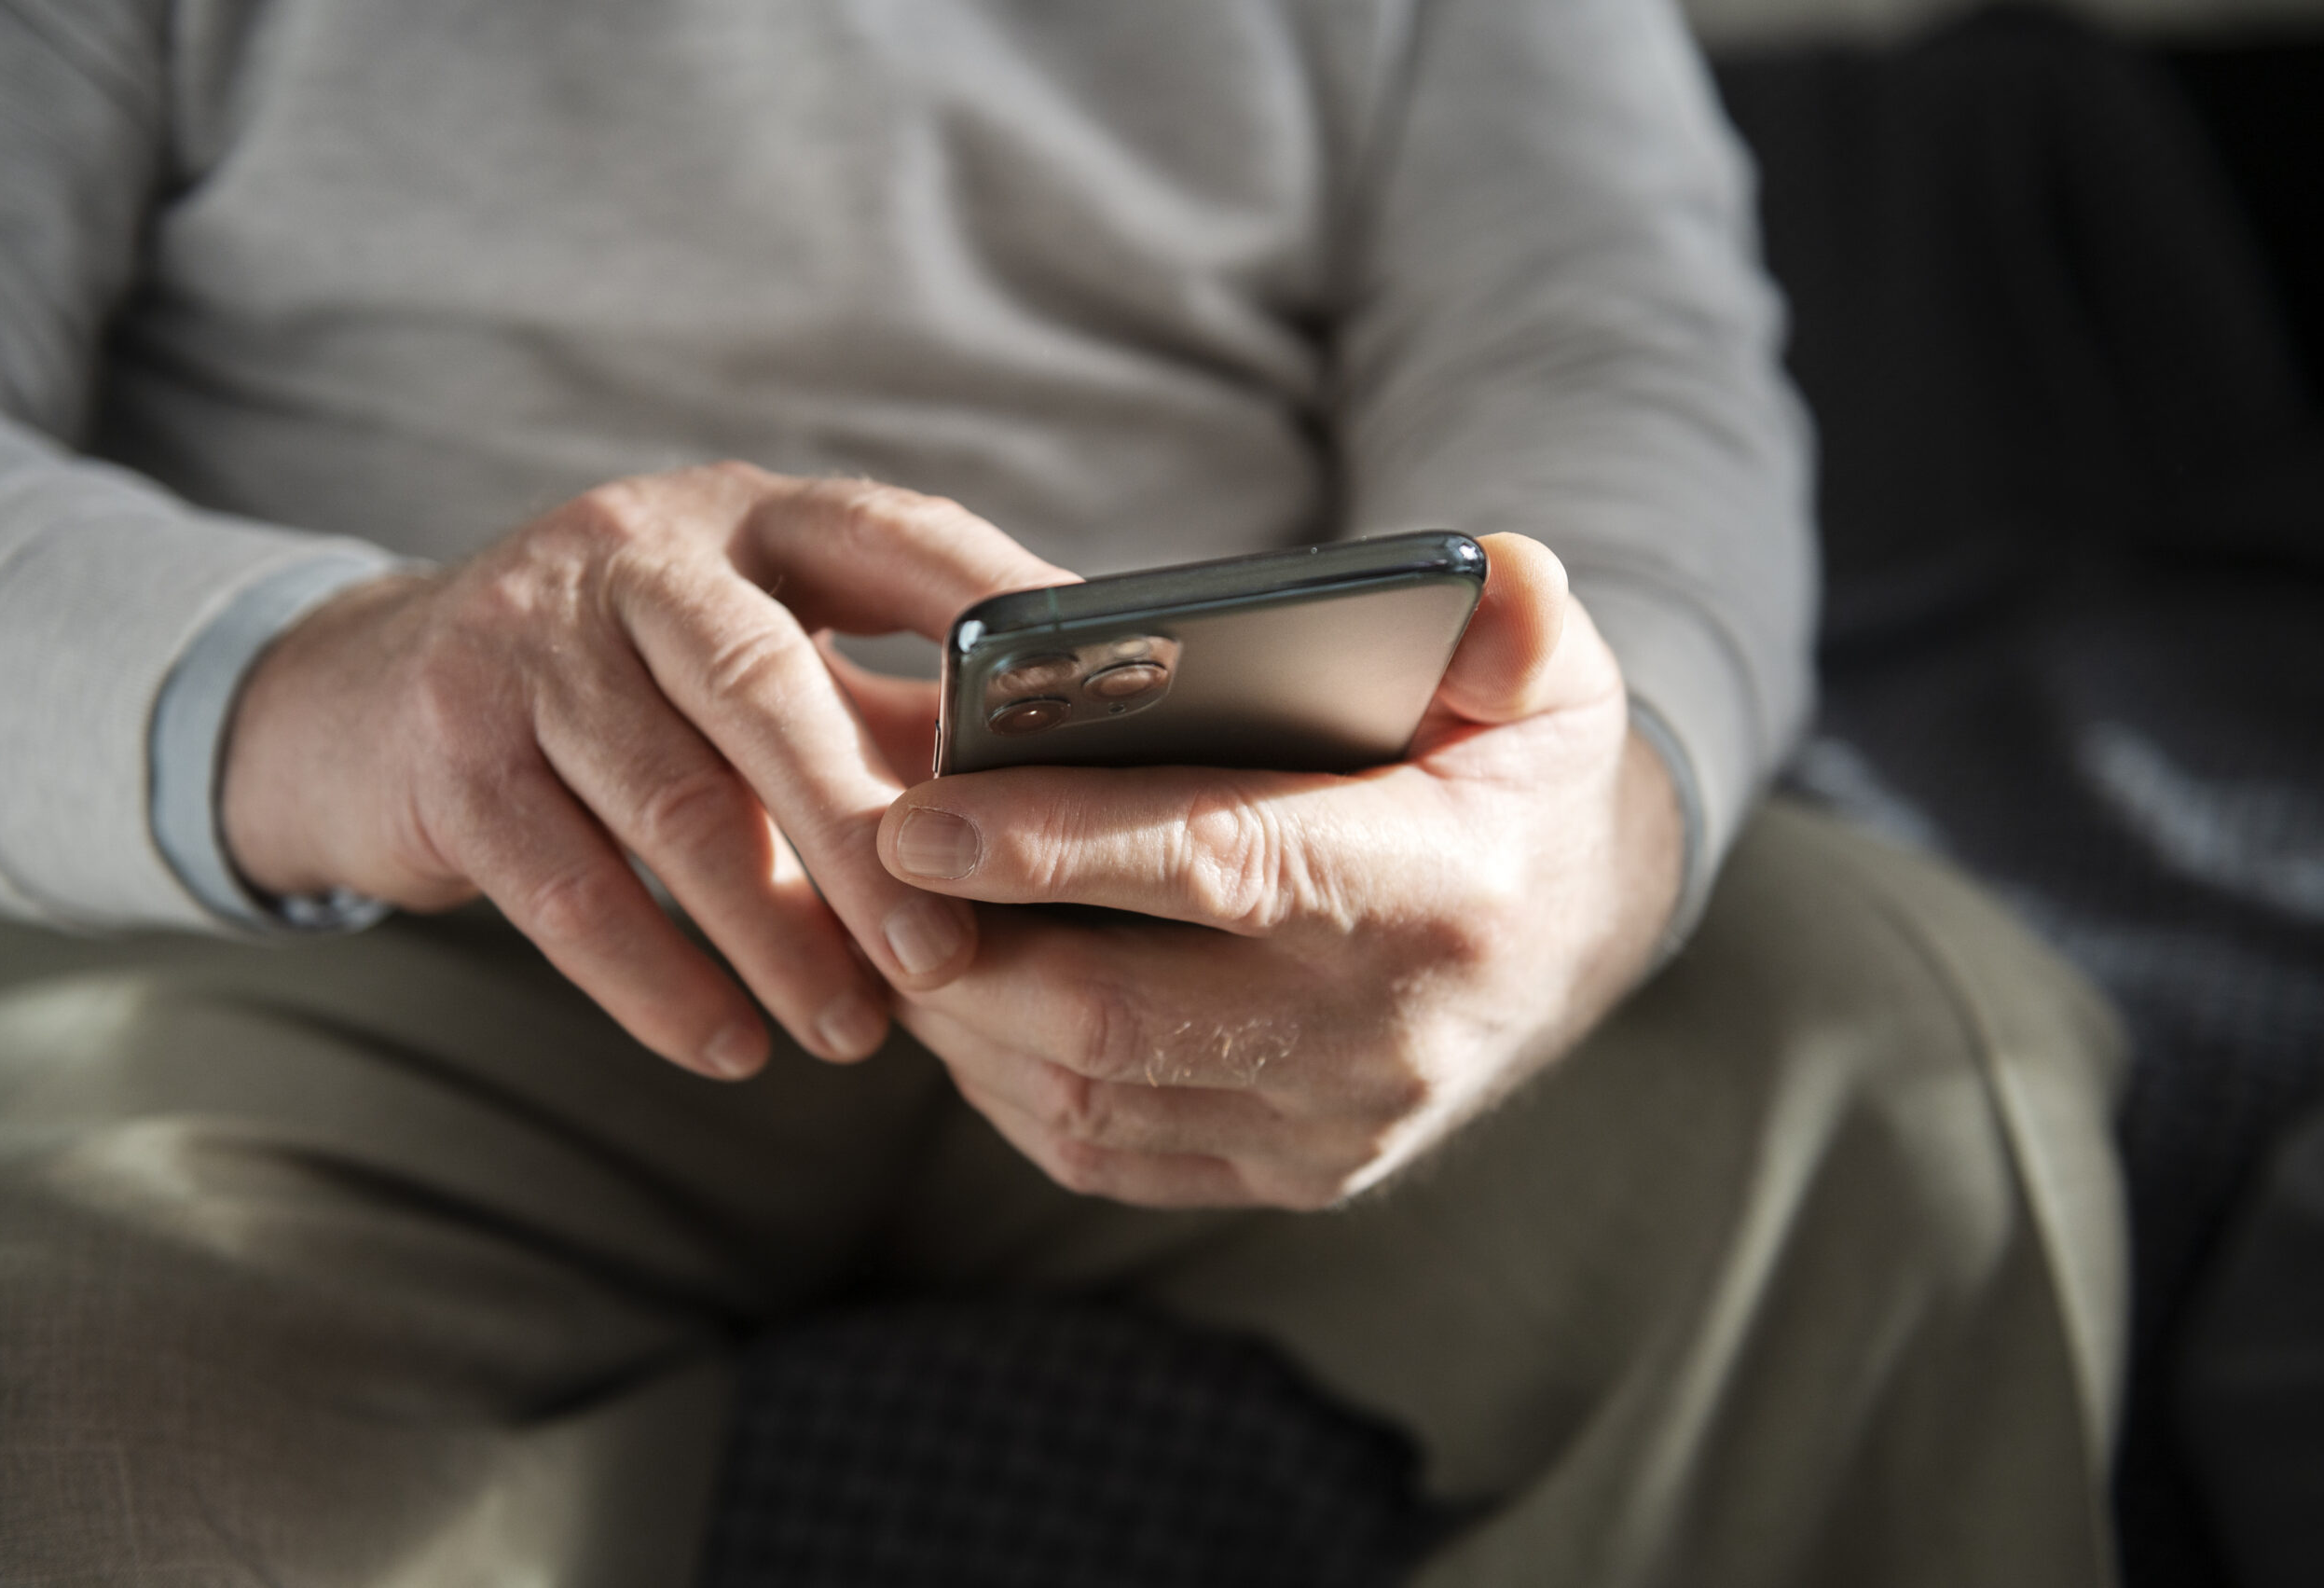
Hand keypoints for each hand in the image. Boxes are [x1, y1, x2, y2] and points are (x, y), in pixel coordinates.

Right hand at [221, 463, 1066, 1078]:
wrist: (369, 705)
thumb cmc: (632, 698)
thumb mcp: (758, 666)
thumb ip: (892, 710)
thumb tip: (1073, 795)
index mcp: (744, 516)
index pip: (888, 532)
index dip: (994, 605)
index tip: (1105, 693)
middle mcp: (632, 552)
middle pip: (765, 685)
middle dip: (864, 834)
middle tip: (950, 959)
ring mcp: (525, 643)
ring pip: (672, 801)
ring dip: (775, 934)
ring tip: (855, 1035)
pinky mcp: (446, 751)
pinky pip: (567, 886)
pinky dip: (657, 982)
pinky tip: (730, 1050)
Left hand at [876, 534, 1682, 1208]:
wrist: (1574, 933)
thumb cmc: (1522, 772)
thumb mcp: (1549, 673)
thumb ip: (1516, 615)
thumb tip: (1482, 571)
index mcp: (1443, 890)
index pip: (1224, 864)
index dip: (1058, 843)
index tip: (916, 814)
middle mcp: (1389, 1035)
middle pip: (1121, 1013)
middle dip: (967, 946)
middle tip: (859, 864)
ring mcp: (1338, 1127)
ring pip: (1093, 1098)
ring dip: (966, 1019)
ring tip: (886, 921)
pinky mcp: (1295, 1174)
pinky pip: (1113, 1152)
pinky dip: (1011, 1083)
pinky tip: (965, 1000)